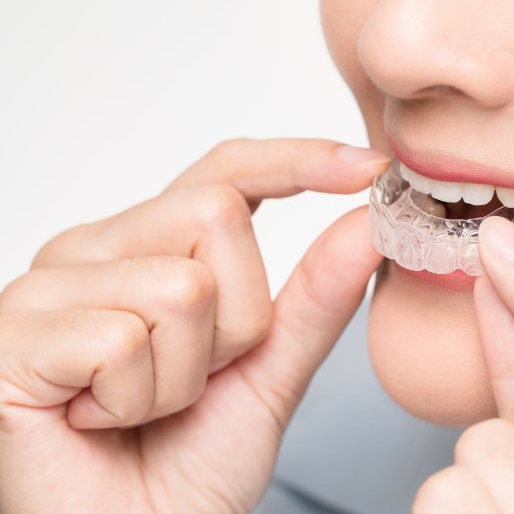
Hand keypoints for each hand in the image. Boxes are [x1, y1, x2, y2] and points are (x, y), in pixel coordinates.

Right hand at [0, 138, 388, 512]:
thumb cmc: (192, 462)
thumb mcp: (271, 369)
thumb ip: (316, 295)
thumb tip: (364, 222)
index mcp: (150, 246)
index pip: (227, 172)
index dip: (297, 161)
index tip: (368, 167)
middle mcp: (94, 250)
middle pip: (215, 216)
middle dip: (238, 320)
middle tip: (196, 377)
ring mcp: (46, 286)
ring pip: (180, 286)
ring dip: (187, 372)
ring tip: (145, 405)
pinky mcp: (13, 335)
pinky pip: (123, 339)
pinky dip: (138, 399)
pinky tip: (99, 421)